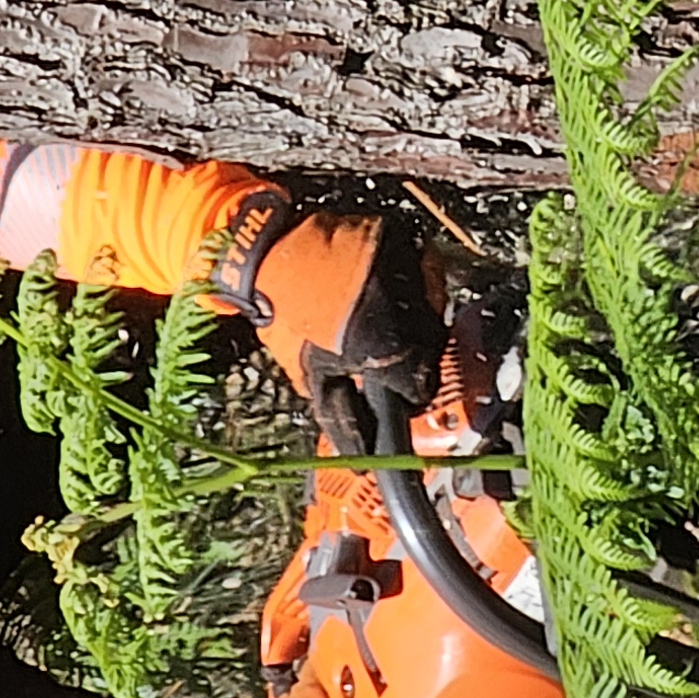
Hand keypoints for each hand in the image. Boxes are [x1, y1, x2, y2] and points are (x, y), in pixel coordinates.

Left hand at [211, 196, 438, 412]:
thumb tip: (363, 459)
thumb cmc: (286, 316)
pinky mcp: (401, 238)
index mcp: (385, 344)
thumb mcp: (311, 375)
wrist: (267, 253)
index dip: (410, 392)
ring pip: (431, 305)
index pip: (424, 380)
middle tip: (383, 355)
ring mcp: (406, 265)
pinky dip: (409, 284)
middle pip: (431, 344)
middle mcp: (404, 305)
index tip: (398, 392)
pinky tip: (380, 291)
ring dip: (413, 318)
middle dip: (413, 354)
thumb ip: (344, 418)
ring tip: (378, 320)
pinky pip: (421, 269)